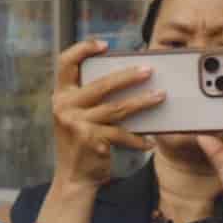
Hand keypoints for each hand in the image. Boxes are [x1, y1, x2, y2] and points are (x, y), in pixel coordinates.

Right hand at [49, 38, 161, 188]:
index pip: (65, 62)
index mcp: (61, 95)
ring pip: (117, 108)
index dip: (83, 49)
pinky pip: (122, 134)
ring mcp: (78, 123)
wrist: (72, 177)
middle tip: (149, 71)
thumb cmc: (80, 142)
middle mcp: (65, 107)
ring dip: (143, 102)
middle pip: (102, 84)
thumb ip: (89, 97)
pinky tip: (150, 141)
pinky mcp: (92, 140)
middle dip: (128, 76)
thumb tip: (128, 77)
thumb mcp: (75, 116)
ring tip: (160, 96)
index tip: (105, 45)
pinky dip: (138, 138)